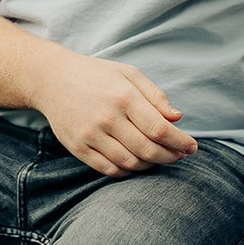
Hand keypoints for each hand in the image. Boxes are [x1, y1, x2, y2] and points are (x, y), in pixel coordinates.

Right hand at [30, 52, 197, 176]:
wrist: (52, 79)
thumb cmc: (96, 75)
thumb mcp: (129, 73)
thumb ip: (155, 95)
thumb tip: (177, 118)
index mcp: (123, 96)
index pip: (158, 128)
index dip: (179, 141)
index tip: (192, 147)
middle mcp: (107, 117)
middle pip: (147, 149)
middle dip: (170, 156)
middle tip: (180, 156)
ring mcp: (90, 135)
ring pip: (130, 163)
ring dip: (150, 165)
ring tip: (159, 158)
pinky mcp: (78, 148)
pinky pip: (109, 169)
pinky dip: (128, 171)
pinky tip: (137, 163)